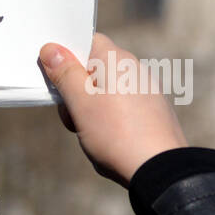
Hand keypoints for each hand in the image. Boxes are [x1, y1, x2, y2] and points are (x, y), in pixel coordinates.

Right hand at [39, 32, 186, 187]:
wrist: (162, 173)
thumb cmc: (118, 135)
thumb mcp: (81, 103)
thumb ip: (64, 73)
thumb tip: (51, 49)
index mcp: (117, 59)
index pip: (86, 40)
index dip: (66, 57)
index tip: (56, 79)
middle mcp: (135, 69)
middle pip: (93, 69)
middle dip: (76, 91)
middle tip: (74, 117)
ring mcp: (147, 91)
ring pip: (106, 92)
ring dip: (91, 110)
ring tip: (92, 135)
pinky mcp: (154, 112)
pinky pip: (122, 108)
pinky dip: (110, 121)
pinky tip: (111, 142)